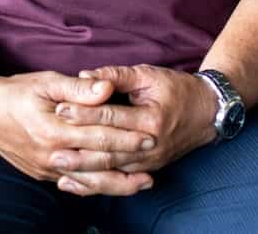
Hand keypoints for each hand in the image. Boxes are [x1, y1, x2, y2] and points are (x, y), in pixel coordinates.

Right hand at [0, 71, 156, 194]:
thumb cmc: (16, 92)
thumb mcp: (46, 82)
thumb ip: (78, 89)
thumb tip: (106, 88)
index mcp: (54, 130)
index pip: (100, 135)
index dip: (127, 135)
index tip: (150, 132)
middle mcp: (52, 154)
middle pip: (100, 162)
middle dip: (130, 158)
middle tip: (155, 153)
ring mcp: (47, 168)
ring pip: (90, 181)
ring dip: (119, 183)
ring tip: (144, 182)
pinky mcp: (43, 173)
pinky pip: (75, 184)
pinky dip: (97, 187)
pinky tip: (112, 186)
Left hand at [47, 64, 218, 195]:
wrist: (208, 113)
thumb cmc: (176, 89)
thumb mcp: (148, 75)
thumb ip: (116, 75)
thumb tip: (85, 76)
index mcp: (150, 119)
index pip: (110, 117)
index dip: (84, 112)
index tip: (59, 108)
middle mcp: (150, 145)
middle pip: (108, 148)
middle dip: (77, 146)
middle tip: (49, 144)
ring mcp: (150, 161)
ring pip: (112, 169)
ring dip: (83, 169)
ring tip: (56, 165)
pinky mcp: (148, 169)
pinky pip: (118, 179)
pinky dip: (96, 182)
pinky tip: (74, 182)